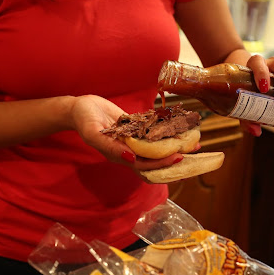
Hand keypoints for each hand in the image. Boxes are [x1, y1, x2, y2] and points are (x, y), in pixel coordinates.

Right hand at [71, 95, 185, 175]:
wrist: (80, 107)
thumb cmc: (84, 119)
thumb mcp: (92, 132)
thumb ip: (109, 146)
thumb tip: (130, 158)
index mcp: (119, 155)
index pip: (145, 166)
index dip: (162, 164)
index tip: (178, 157)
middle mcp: (129, 151)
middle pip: (155, 161)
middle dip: (174, 159)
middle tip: (193, 151)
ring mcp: (133, 141)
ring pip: (157, 148)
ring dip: (174, 146)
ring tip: (193, 142)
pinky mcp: (135, 130)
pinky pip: (153, 134)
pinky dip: (166, 133)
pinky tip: (180, 127)